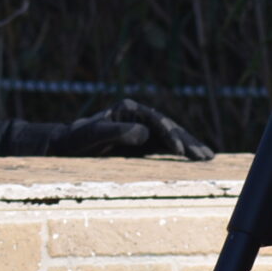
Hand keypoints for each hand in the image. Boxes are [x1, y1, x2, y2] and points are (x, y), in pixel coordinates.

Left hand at [50, 97, 213, 160]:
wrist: (62, 148)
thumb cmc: (72, 142)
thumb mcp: (89, 136)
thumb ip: (113, 132)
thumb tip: (143, 132)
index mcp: (126, 110)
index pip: (156, 122)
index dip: (171, 135)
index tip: (181, 150)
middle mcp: (137, 117)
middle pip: (169, 128)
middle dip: (188, 142)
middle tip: (205, 156)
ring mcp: (141, 130)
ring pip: (171, 137)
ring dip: (190, 147)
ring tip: (208, 158)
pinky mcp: (142, 143)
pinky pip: (165, 147)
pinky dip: (181, 153)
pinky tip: (197, 160)